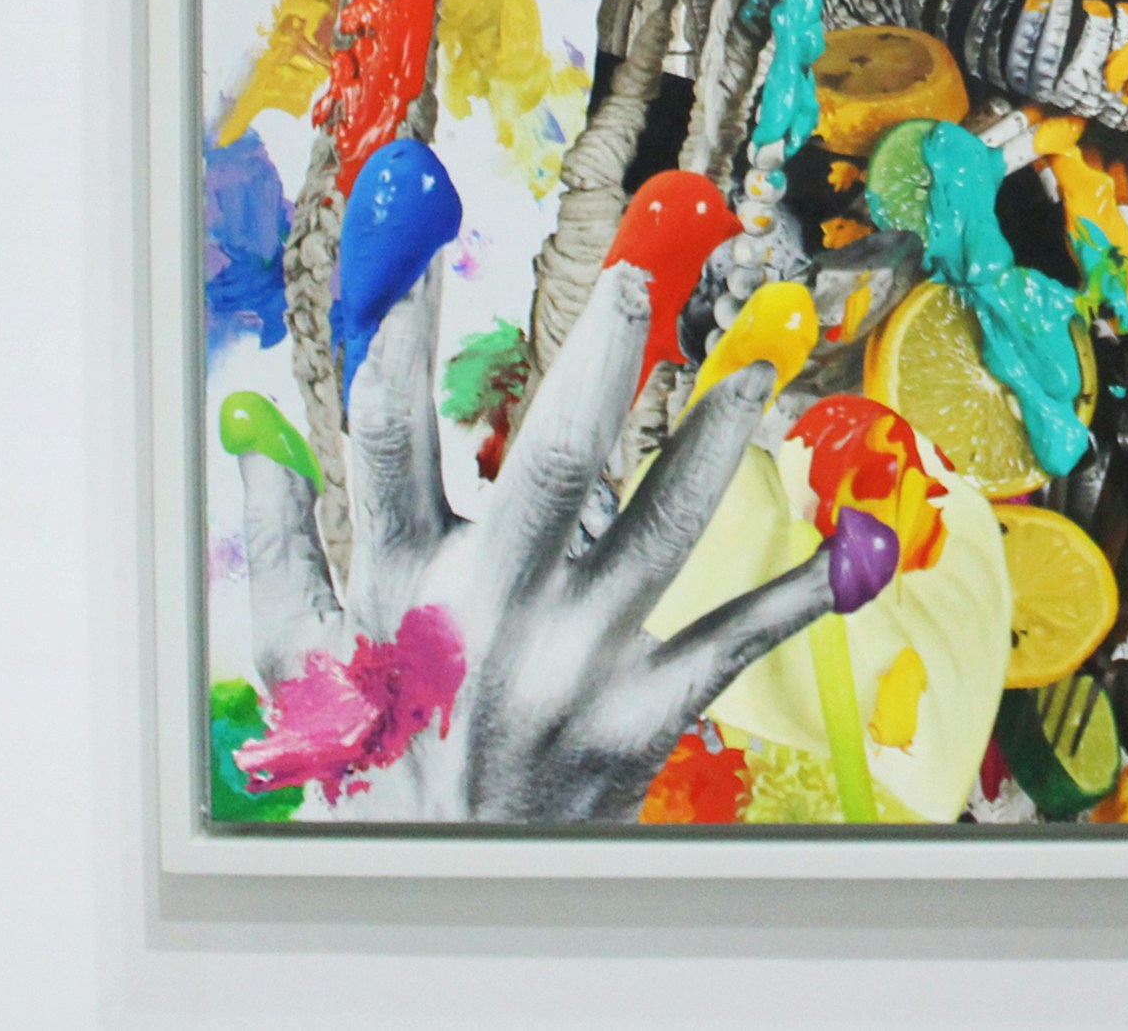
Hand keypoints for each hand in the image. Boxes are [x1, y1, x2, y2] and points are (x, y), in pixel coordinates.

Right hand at [236, 259, 850, 821]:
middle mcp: (495, 616)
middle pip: (555, 457)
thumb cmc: (372, 761)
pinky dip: (802, 589)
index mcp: (402, 589)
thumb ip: (280, 555)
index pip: (389, 435)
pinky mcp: (645, 712)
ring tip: (756, 366)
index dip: (397, 329)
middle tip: (637, 274)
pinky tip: (863, 542)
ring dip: (716, 438)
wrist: (445, 887)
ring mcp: (579, 662)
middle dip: (600, 354)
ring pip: (665, 528)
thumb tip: (264, 449)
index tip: (417, 240)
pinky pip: (735, 638)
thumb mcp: (297, 670)